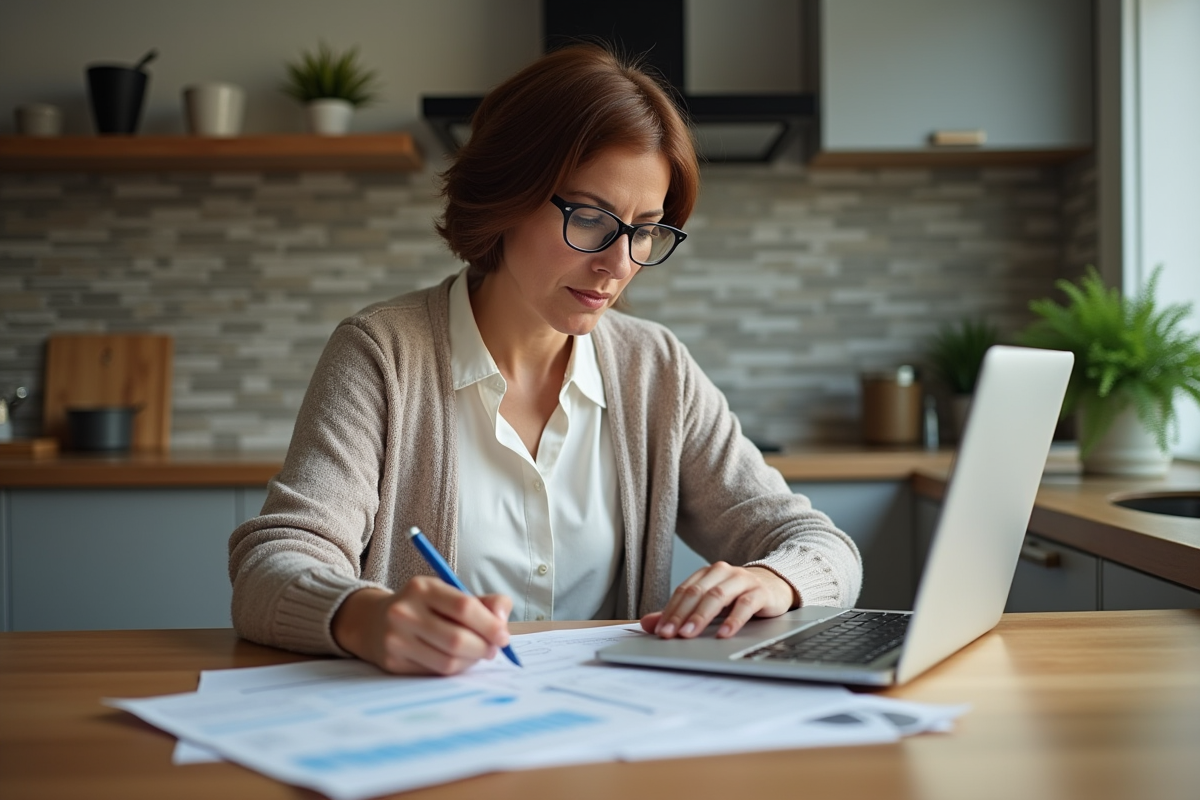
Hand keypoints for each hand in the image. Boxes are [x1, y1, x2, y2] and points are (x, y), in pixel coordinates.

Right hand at [331, 579, 513, 675]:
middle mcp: (405, 612)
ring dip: (471, 661)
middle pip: (457, 639)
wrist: (372, 621)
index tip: (504, 636)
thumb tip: (502, 620)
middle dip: (483, 648)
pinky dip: (454, 669)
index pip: (464, 607)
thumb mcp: (448, 593)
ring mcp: (396, 639)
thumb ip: (483, 603)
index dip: (490, 625)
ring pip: (447, 661)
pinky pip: (434, 672)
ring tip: (476, 654)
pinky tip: (457, 660)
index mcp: (423, 588)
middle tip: (493, 649)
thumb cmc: (423, 607)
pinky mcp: (393, 663)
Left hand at [640, 563, 797, 639]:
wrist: (776, 585)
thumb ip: (680, 613)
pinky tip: (724, 634)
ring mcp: (742, 580)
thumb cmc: (738, 596)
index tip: (660, 631)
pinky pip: (745, 605)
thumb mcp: (708, 603)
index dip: (670, 610)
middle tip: (670, 634)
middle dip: (681, 615)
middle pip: (697, 593)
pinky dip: (733, 620)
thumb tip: (647, 624)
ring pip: (717, 596)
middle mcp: (723, 572)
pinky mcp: (760, 592)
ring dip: (701, 616)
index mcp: (707, 573)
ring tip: (690, 634)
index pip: (683, 591)